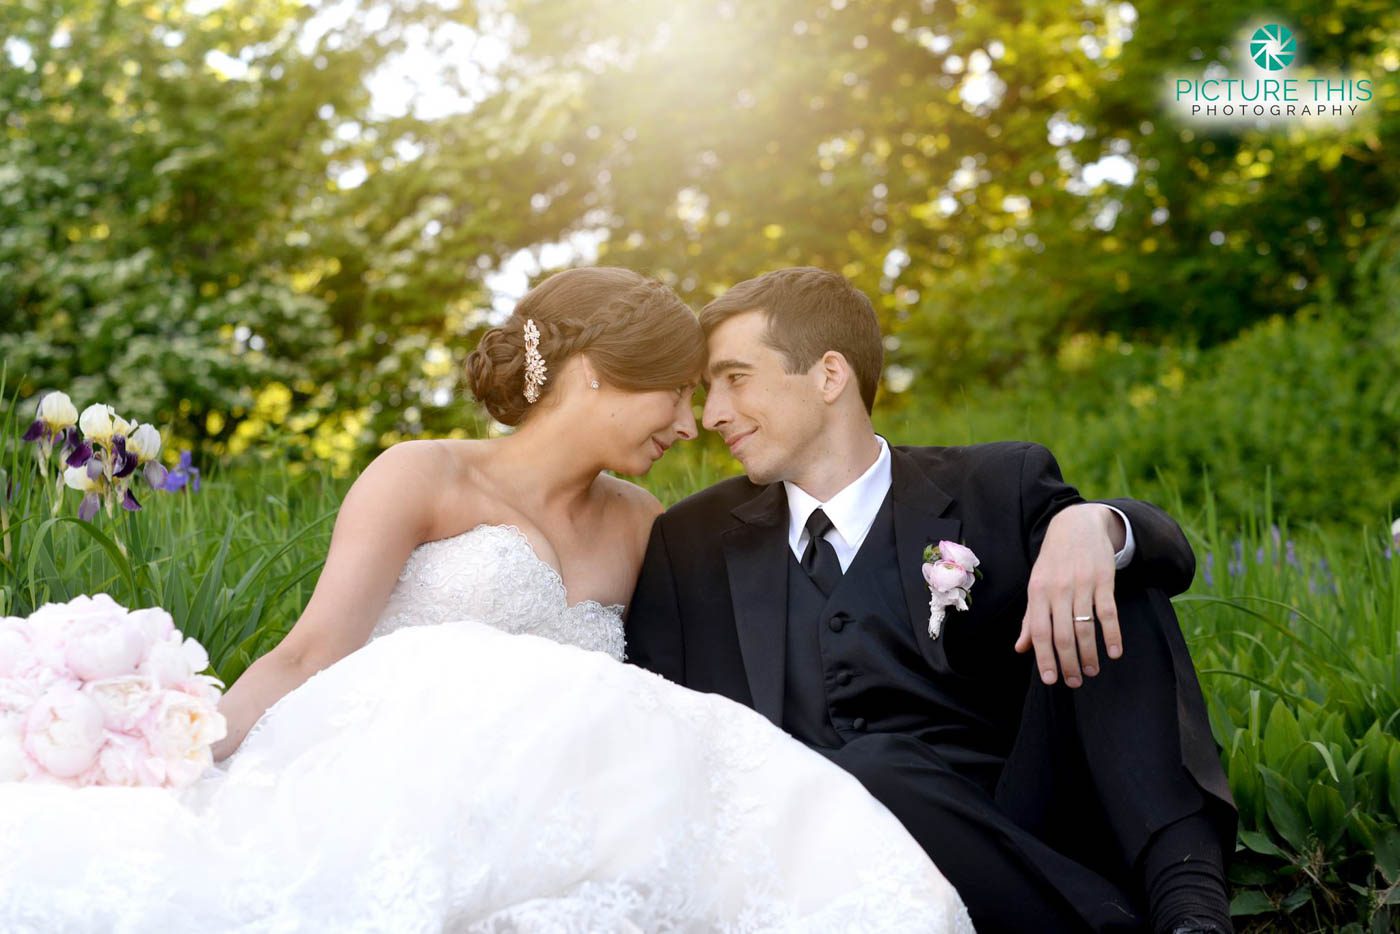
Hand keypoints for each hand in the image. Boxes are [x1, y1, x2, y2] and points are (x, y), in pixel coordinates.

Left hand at [1015, 504, 1124, 687]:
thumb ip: (1030, 618)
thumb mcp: (1036, 586)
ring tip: (1091, 671)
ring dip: (1090, 654)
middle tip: (1074, 682)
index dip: (1044, 658)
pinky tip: (1115, 652)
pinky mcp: (1104, 579)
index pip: (1039, 632)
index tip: (1051, 680)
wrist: (1077, 525)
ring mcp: (1082, 584)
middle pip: (1063, 634)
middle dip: (1069, 662)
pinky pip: (1109, 612)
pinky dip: (1112, 635)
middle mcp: (1058, 589)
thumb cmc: (1053, 562)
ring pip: (1085, 627)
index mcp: (1037, 592)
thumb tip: (1021, 648)